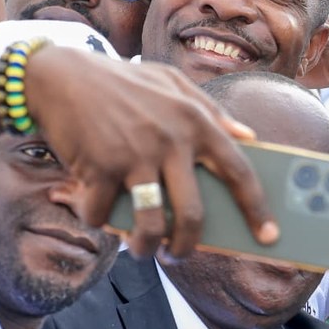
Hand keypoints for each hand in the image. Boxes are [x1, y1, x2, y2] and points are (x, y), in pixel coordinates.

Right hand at [18, 44, 272, 256]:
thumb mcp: (172, 83)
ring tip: (142, 249)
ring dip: (145, 247)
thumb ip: (211, 110)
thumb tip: (248, 136)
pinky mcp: (98, 167)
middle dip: (188, 246)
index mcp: (195, 121)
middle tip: (179, 254)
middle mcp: (170, 140)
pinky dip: (97, 220)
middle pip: (193, 215)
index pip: (239, 172)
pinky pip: (102, 214)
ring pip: (151, 224)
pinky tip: (94, 211)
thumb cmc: (120, 82)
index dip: (258, 208)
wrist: (59, 74)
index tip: (269, 236)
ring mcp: (134, 155)